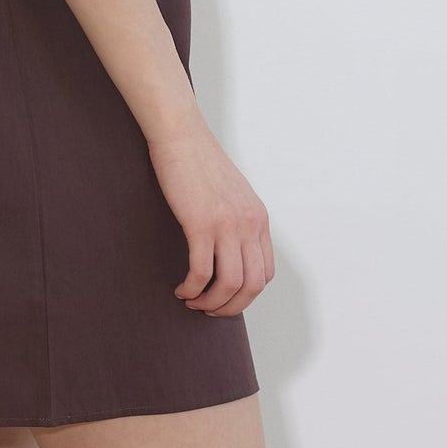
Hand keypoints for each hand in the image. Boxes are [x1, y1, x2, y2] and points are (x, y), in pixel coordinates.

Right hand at [146, 112, 275, 315]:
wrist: (182, 137)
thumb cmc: (200, 164)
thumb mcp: (233, 194)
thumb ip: (238, 221)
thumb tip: (230, 250)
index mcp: (259, 219)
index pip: (265, 273)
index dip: (246, 295)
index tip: (225, 298)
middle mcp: (250, 224)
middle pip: (252, 286)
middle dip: (230, 307)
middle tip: (208, 310)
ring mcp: (227, 225)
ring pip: (229, 284)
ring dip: (210, 303)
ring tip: (192, 302)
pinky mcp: (201, 224)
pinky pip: (202, 271)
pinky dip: (192, 288)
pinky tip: (181, 289)